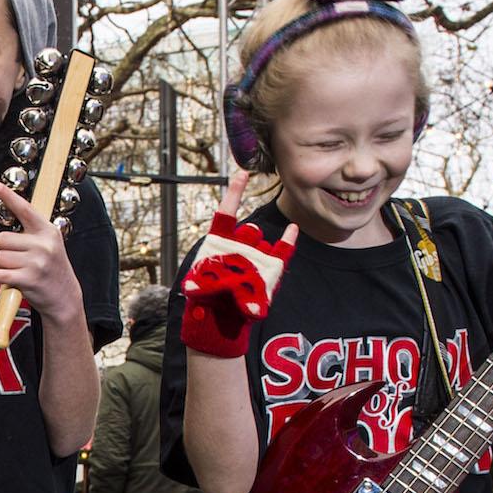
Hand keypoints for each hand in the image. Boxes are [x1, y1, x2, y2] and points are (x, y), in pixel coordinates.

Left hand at [0, 181, 80, 326]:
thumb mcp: (44, 247)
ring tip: (19, 271)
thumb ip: (20, 239)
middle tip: (16, 260)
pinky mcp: (27, 279)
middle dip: (2, 249)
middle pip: (3, 239)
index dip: (7, 196)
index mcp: (48, 231)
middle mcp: (43, 245)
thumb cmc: (52, 270)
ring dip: (2, 265)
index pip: (24, 209)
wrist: (64, 297)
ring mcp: (36, 262)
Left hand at [179, 171, 292, 357]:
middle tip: (232, 273)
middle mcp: (238, 245)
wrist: (219, 320)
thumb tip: (211, 278)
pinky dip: (287, 241)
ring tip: (241, 282)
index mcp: (218, 242)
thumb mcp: (200, 287)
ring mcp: (255, 256)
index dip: (235, 192)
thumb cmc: (206, 299)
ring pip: (261, 243)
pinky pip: (282, 251)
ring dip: (255, 258)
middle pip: (249, 232)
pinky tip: (292, 229)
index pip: (227, 213)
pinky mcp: (269, 269)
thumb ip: (209, 278)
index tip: (242, 173)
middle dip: (245, 246)